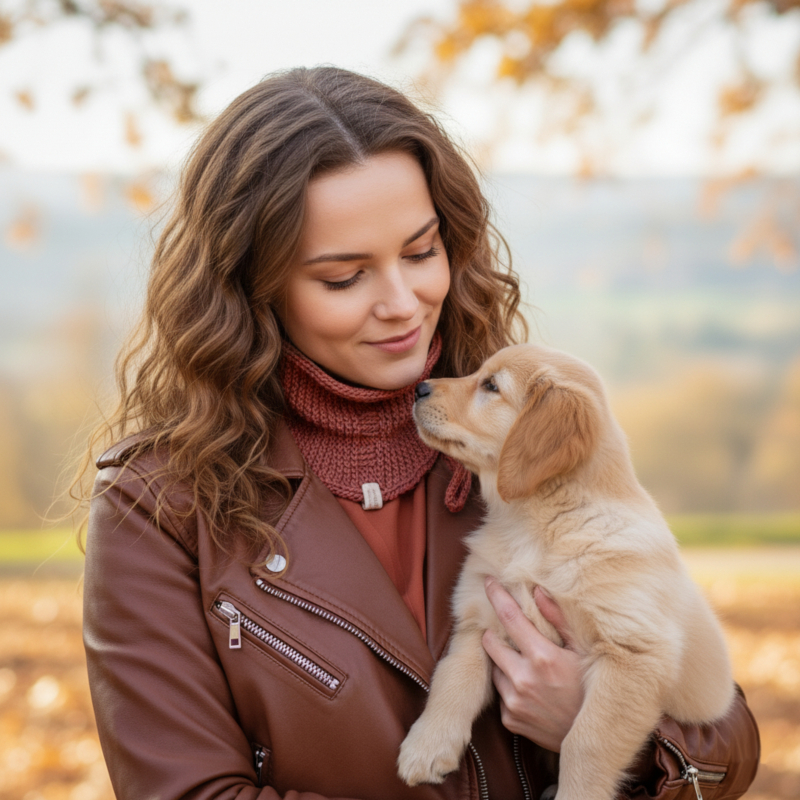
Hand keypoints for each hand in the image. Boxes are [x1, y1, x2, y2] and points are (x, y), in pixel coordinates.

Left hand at [482, 578, 583, 751]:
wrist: (594, 740)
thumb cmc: (592, 690)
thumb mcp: (583, 652)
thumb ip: (558, 620)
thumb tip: (538, 591)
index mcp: (542, 656)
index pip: (509, 617)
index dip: (496, 595)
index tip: (488, 582)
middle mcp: (523, 679)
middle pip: (490, 642)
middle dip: (495, 634)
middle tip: (510, 634)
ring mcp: (514, 701)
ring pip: (494, 669)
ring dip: (503, 663)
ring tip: (526, 666)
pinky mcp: (510, 719)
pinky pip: (501, 694)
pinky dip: (509, 687)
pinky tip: (530, 691)